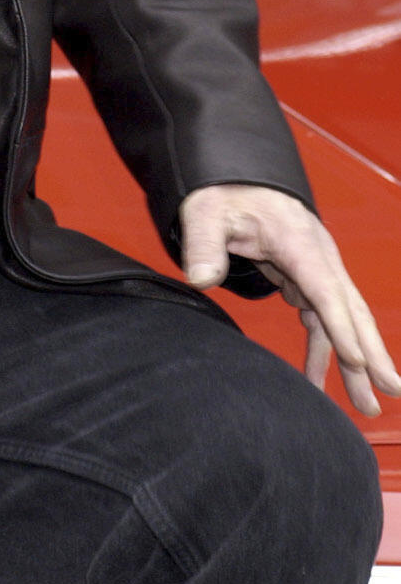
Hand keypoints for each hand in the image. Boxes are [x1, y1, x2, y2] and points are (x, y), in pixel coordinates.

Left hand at [180, 183, 400, 416]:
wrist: (235, 178)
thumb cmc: (224, 193)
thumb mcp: (205, 212)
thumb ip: (203, 244)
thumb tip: (200, 279)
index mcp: (298, 240)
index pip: (324, 288)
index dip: (341, 326)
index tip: (358, 361)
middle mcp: (317, 255)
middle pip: (349, 308)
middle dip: (371, 352)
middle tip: (389, 390)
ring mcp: (316, 268)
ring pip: (343, 319)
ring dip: (356, 361)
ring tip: (367, 405)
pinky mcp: (306, 277)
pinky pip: (321, 319)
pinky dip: (325, 350)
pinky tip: (320, 382)